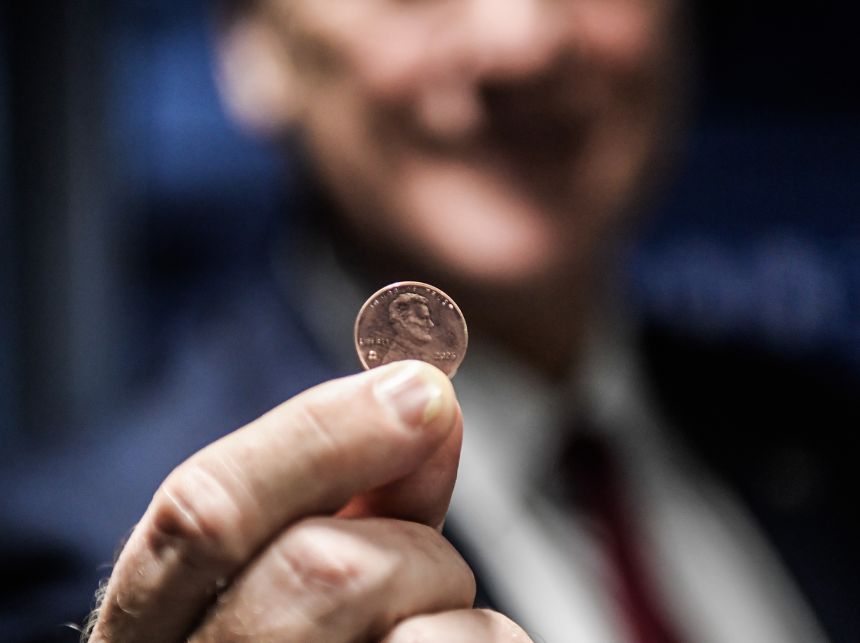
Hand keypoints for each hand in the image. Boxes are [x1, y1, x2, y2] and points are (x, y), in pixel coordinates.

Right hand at [87, 361, 531, 641]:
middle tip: (428, 566)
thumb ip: (349, 496)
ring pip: (419, 633)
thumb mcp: (293, 575)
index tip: (422, 390)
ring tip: (415, 637)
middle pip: (323, 566)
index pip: (202, 512)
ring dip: (450, 609)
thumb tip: (422, 401)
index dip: (319, 432)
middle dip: (408, 547)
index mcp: (154, 628)